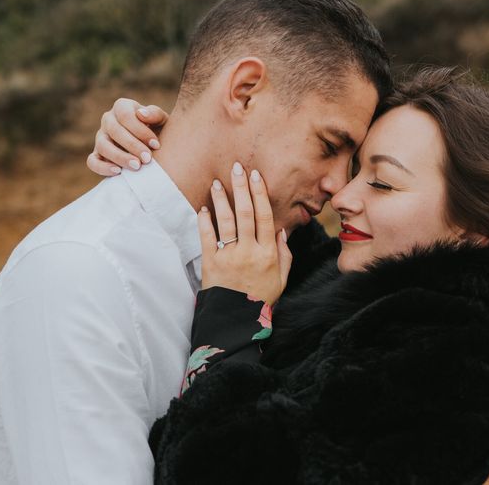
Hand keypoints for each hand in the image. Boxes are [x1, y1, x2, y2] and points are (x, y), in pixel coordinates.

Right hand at [87, 98, 168, 175]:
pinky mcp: (97, 154)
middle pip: (114, 131)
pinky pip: (92, 161)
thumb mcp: (161, 120)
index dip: (140, 131)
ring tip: (136, 166)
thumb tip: (141, 114)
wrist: (154, 146)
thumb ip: (155, 114)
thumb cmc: (158, 129)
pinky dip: (102, 167)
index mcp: (122, 107)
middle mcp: (108, 120)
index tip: (156, 145)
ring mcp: (100, 137)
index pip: (126, 116)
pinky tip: (118, 172)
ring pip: (102, 146)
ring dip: (120, 157)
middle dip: (132, 146)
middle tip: (147, 159)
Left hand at [198, 162, 291, 305]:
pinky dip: (205, 221)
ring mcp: (229, 257)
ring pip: (226, 221)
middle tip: (237, 168)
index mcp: (268, 253)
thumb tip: (280, 229)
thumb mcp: (281, 278)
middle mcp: (250, 252)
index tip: (256, 176)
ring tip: (218, 182)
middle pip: (246, 213)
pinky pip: (207, 237)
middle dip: (242, 188)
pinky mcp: (212, 263)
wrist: (236, 321)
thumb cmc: (260, 298)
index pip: (265, 216)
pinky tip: (204, 207)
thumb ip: (284, 253)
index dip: (261, 194)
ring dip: (222, 199)